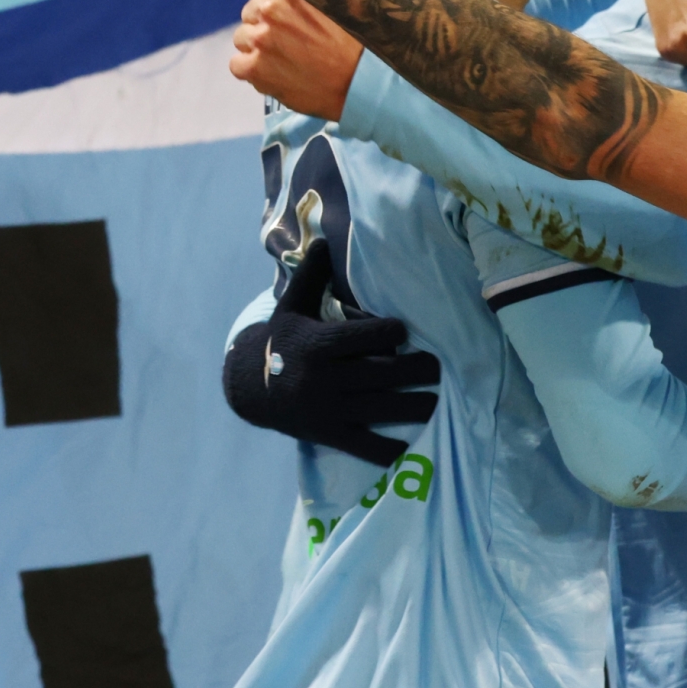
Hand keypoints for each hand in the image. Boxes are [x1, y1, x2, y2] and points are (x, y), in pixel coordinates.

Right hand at [224, 240, 437, 465]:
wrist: (249, 388)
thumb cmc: (283, 341)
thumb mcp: (292, 306)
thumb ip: (312, 276)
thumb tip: (324, 238)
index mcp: (319, 344)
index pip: (368, 335)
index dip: (392, 332)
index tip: (405, 331)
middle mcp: (324, 378)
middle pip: (385, 373)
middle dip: (419, 369)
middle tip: (437, 366)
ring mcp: (327, 410)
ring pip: (383, 409)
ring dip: (416, 406)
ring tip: (435, 400)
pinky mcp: (328, 434)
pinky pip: (365, 446)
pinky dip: (387, 449)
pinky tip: (407, 444)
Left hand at [231, 0, 363, 118]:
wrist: (363, 85)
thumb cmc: (357, 44)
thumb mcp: (338, 1)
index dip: (271, 1)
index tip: (287, 14)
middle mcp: (270, 8)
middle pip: (249, 13)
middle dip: (264, 25)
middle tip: (291, 41)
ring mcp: (260, 39)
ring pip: (242, 38)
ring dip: (258, 49)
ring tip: (285, 60)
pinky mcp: (254, 69)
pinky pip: (237, 65)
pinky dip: (253, 72)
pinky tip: (277, 75)